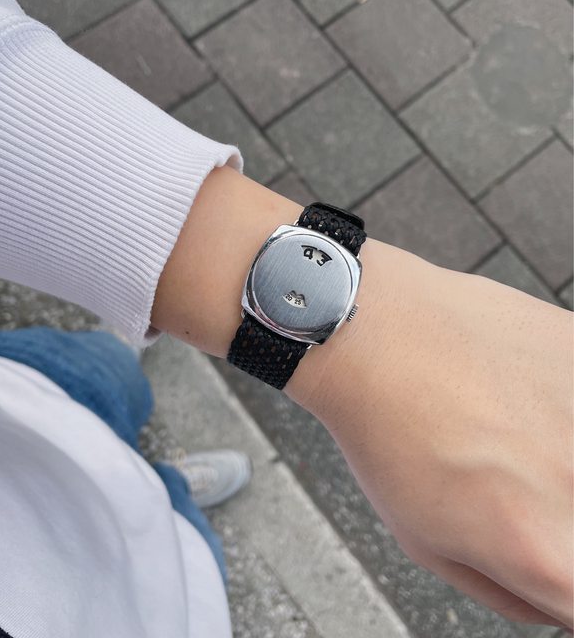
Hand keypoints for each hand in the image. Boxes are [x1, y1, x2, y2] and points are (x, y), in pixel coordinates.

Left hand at [153, 166, 571, 627]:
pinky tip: (517, 394)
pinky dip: (559, 406)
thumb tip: (553, 595)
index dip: (559, 581)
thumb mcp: (428, 542)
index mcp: (541, 551)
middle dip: (554, 518)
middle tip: (512, 485)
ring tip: (509, 433)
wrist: (374, 333)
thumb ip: (511, 591)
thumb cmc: (385, 428)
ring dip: (556, 456)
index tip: (539, 550)